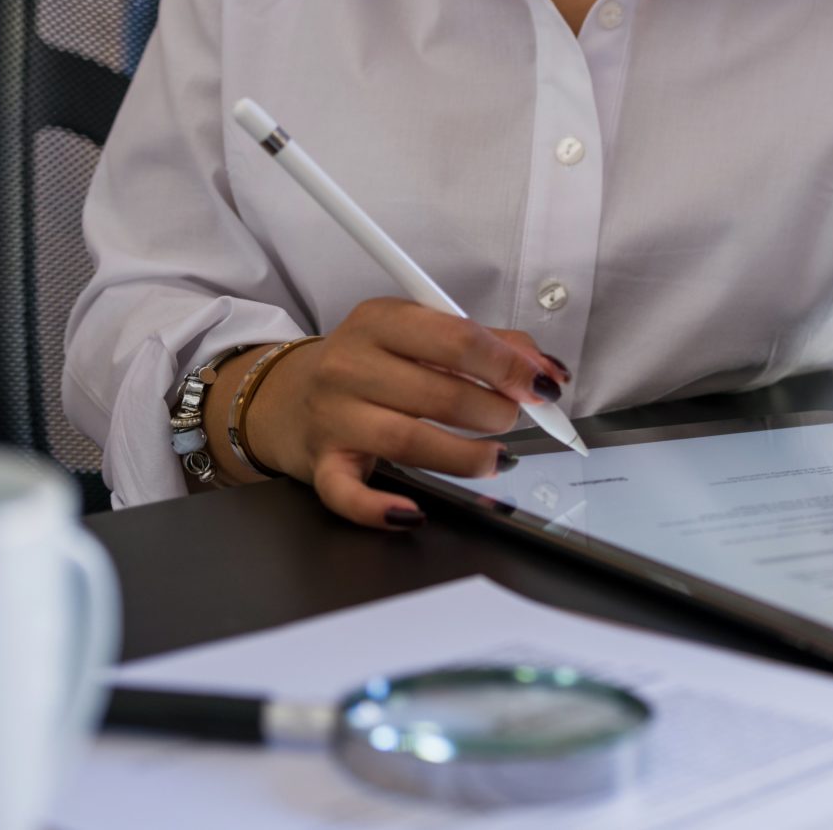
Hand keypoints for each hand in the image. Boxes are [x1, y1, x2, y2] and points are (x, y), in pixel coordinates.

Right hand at [237, 298, 568, 530]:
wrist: (289, 395)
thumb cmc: (371, 364)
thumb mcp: (419, 334)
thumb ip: (488, 345)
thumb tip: (544, 370)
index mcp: (381, 320)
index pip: (456, 339)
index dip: (508, 367)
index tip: (541, 386)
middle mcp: (351, 364)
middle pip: (439, 394)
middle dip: (494, 412)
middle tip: (513, 419)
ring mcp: (333, 416)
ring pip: (408, 442)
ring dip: (466, 457)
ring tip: (496, 459)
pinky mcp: (322, 464)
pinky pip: (348, 493)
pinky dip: (380, 508)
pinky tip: (413, 512)